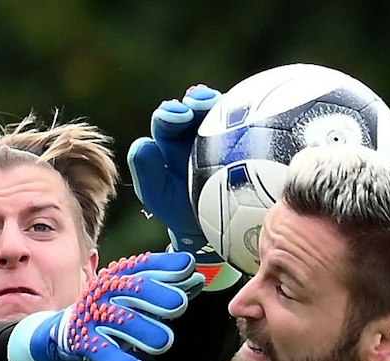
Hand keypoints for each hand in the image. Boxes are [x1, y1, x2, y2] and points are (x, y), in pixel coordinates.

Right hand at [7, 251, 202, 360]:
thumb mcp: (136, 295)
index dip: (167, 267)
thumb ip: (167, 288)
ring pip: (123, 322)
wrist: (67, 331)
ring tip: (163, 342)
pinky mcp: (85, 342)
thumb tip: (199, 278)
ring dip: (146, 331)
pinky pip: (104, 353)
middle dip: (159, 295)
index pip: (144, 266)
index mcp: (120, 276)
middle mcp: (106, 291)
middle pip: (134, 289)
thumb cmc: (111, 311)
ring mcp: (94, 316)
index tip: (188, 269)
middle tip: (179, 305)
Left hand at [127, 84, 237, 285]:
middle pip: (192, 108)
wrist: (215, 230)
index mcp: (170, 142)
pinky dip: (240, 112)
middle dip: (193, 103)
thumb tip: (144, 142)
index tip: (179, 116)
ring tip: (215, 103)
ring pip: (217, 109)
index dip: (169, 114)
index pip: (166, 121)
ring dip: (216, 102)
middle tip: (196, 108)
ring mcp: (220, 134)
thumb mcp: (159, 197)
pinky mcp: (244, 139)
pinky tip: (244, 110)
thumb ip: (146, 172)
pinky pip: (242, 121)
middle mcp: (193, 133)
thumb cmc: (184, 213)